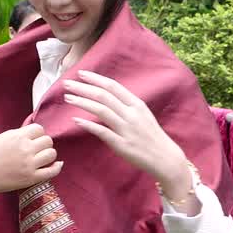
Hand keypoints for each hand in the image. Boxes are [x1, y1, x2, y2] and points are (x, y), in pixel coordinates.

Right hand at [0, 124, 62, 194]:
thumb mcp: (0, 138)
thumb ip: (17, 134)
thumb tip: (31, 133)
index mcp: (18, 137)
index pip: (39, 129)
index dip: (37, 133)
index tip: (34, 139)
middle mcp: (26, 149)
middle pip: (48, 140)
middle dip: (44, 143)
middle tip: (37, 149)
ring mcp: (30, 164)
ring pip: (52, 154)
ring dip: (49, 155)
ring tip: (42, 158)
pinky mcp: (31, 178)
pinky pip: (52, 171)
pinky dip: (56, 167)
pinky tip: (56, 165)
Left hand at [62, 70, 185, 183]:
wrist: (165, 158)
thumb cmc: (151, 136)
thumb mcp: (142, 115)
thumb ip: (126, 105)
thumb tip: (106, 96)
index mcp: (137, 104)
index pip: (113, 86)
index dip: (96, 79)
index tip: (81, 74)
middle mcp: (131, 114)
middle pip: (103, 95)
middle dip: (83, 87)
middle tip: (67, 83)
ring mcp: (126, 129)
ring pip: (101, 110)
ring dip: (82, 102)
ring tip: (68, 98)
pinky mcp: (122, 145)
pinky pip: (102, 132)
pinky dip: (88, 125)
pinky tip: (76, 120)